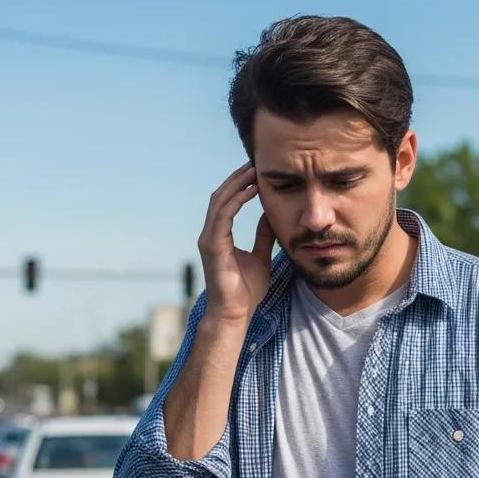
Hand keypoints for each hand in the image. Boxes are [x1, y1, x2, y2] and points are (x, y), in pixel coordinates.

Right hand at [197, 162, 276, 323]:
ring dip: (236, 184)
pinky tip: (251, 191)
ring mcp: (209, 240)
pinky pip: (223, 216)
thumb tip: (269, 216)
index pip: (226, 202)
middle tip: (255, 163)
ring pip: (219, 202)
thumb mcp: (260, 257)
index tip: (256, 172)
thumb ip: (263, 236)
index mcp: (218, 236)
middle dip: (237, 178)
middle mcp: (210, 235)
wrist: (234, 314)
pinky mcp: (213, 247)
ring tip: (254, 171)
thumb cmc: (245, 291)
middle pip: (220, 196)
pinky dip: (236, 201)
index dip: (239, 185)